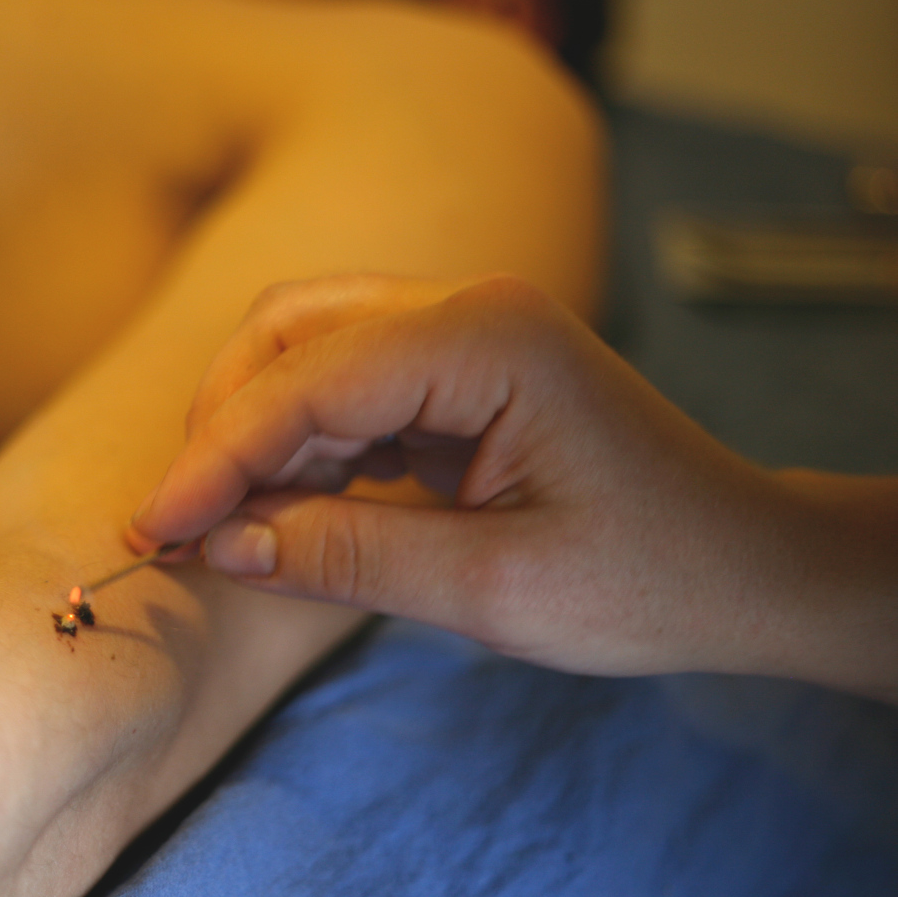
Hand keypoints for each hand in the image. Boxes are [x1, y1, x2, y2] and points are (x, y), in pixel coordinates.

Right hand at [130, 275, 896, 692]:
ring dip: (253, 433)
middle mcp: (467, 308)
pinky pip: (345, 385)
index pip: (304, 382)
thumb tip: (221, 545)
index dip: (214, 458)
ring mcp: (463, 331)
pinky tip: (288, 507)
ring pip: (306, 351)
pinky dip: (299, 443)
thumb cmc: (647, 579)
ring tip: (226, 526)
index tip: (153, 531)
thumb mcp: (491, 588)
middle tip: (181, 526)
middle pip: (287, 334)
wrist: (745, 567)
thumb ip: (345, 556)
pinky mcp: (457, 369)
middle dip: (221, 426)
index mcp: (487, 339)